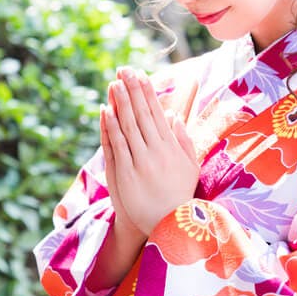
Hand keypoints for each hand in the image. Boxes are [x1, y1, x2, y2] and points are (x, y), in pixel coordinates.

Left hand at [103, 67, 199, 235]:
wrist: (169, 225)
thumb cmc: (179, 194)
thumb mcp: (189, 166)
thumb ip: (182, 140)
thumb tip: (173, 116)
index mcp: (171, 147)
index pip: (157, 112)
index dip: (147, 92)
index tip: (140, 74)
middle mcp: (156, 151)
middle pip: (141, 114)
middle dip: (133, 90)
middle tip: (124, 69)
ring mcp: (140, 162)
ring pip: (128, 126)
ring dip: (120, 102)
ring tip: (114, 83)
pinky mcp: (125, 173)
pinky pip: (117, 145)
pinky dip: (111, 127)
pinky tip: (106, 111)